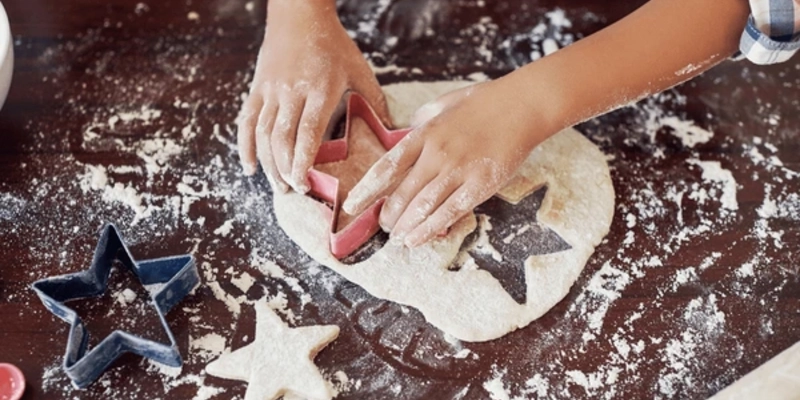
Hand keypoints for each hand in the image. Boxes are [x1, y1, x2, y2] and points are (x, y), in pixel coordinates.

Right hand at [237, 0, 388, 192]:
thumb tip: (394, 132)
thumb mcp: (359, 71)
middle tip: (294, 191)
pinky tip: (251, 167)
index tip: (304, 183)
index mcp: (320, 90)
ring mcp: (271, 91)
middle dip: (285, 169)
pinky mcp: (257, 89)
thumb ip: (374, 102)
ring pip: (262, 134)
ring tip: (278, 186)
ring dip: (268, 164)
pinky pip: (246, 122)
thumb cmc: (334, 44)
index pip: (307, 132)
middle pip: (282, 138)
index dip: (302, 161)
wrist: (299, 15)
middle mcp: (292, 92)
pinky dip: (245, 147)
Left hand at [342, 77, 555, 247]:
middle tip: (383, 226)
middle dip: (388, 215)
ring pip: (423, 207)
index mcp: (424, 134)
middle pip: (402, 193)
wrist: (522, 106)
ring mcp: (458, 171)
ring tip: (398, 238)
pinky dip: (429, 229)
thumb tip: (405, 134)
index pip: (387, 167)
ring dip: (406, 227)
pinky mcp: (480, 185)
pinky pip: (449, 213)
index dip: (367, 189)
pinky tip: (417, 240)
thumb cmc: (483, 103)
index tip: (352, 205)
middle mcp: (436, 154)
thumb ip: (422, 121)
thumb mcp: (443, 105)